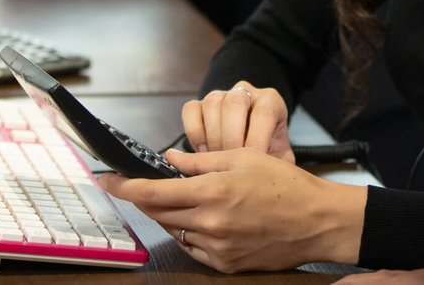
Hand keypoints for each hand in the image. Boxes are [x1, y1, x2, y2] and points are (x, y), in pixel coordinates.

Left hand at [96, 146, 366, 271]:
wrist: (316, 221)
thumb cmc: (285, 185)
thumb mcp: (244, 159)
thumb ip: (201, 160)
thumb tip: (169, 160)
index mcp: (213, 192)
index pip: (153, 192)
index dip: (125, 187)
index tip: (107, 180)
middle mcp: (210, 223)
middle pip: (159, 213)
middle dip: (148, 199)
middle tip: (146, 185)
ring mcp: (217, 248)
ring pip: (177, 230)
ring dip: (173, 215)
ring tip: (190, 200)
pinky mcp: (225, 265)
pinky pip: (194, 248)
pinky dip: (192, 233)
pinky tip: (206, 220)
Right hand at [182, 82, 293, 160]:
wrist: (250, 145)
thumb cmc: (266, 152)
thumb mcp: (279, 158)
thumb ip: (278, 164)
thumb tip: (272, 178)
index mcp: (270, 101)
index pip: (264, 113)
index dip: (256, 140)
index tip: (250, 165)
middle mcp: (245, 92)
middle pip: (235, 103)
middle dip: (231, 138)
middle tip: (230, 163)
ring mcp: (220, 95)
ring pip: (212, 104)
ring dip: (212, 136)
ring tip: (216, 160)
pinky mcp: (198, 104)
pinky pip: (191, 110)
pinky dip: (194, 133)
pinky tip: (203, 152)